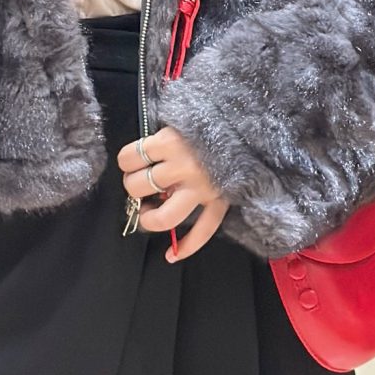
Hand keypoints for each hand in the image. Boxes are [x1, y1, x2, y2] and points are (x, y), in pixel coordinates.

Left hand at [116, 126, 228, 260]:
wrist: (248, 124)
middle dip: (133, 188)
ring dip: (149, 218)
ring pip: (164, 216)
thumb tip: (139, 159)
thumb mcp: (178, 119)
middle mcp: (182, 166)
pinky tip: (171, 255)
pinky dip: (187, 247)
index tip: (132, 161)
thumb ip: (159, 138)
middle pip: (139, 186)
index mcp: (169, 141)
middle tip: (139, 184)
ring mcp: (201, 187)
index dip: (126, 161)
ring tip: (147, 212)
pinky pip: (203, 231)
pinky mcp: (220, 201)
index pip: (129, 157)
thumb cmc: (209, 120)